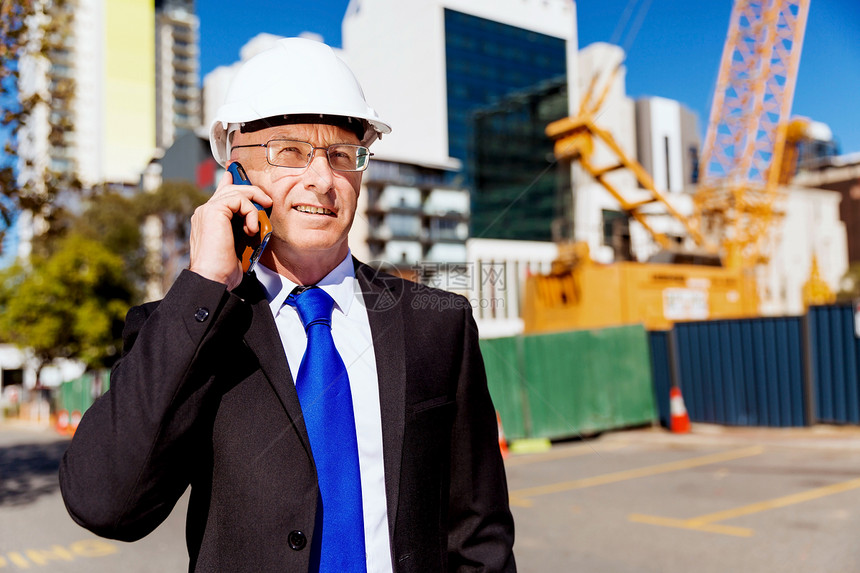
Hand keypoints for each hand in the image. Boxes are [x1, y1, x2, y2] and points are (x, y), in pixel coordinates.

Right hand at [189, 169, 273, 289]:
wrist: (212, 277)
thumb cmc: (225, 268)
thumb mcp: (237, 244)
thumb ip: (241, 229)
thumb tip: (255, 223)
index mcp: (208, 218)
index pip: (221, 193)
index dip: (230, 181)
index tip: (237, 173)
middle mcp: (205, 211)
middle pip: (231, 188)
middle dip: (252, 192)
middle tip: (267, 202)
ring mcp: (207, 210)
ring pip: (237, 192)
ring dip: (254, 204)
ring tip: (259, 221)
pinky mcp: (214, 211)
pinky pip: (239, 200)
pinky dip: (251, 213)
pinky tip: (251, 228)